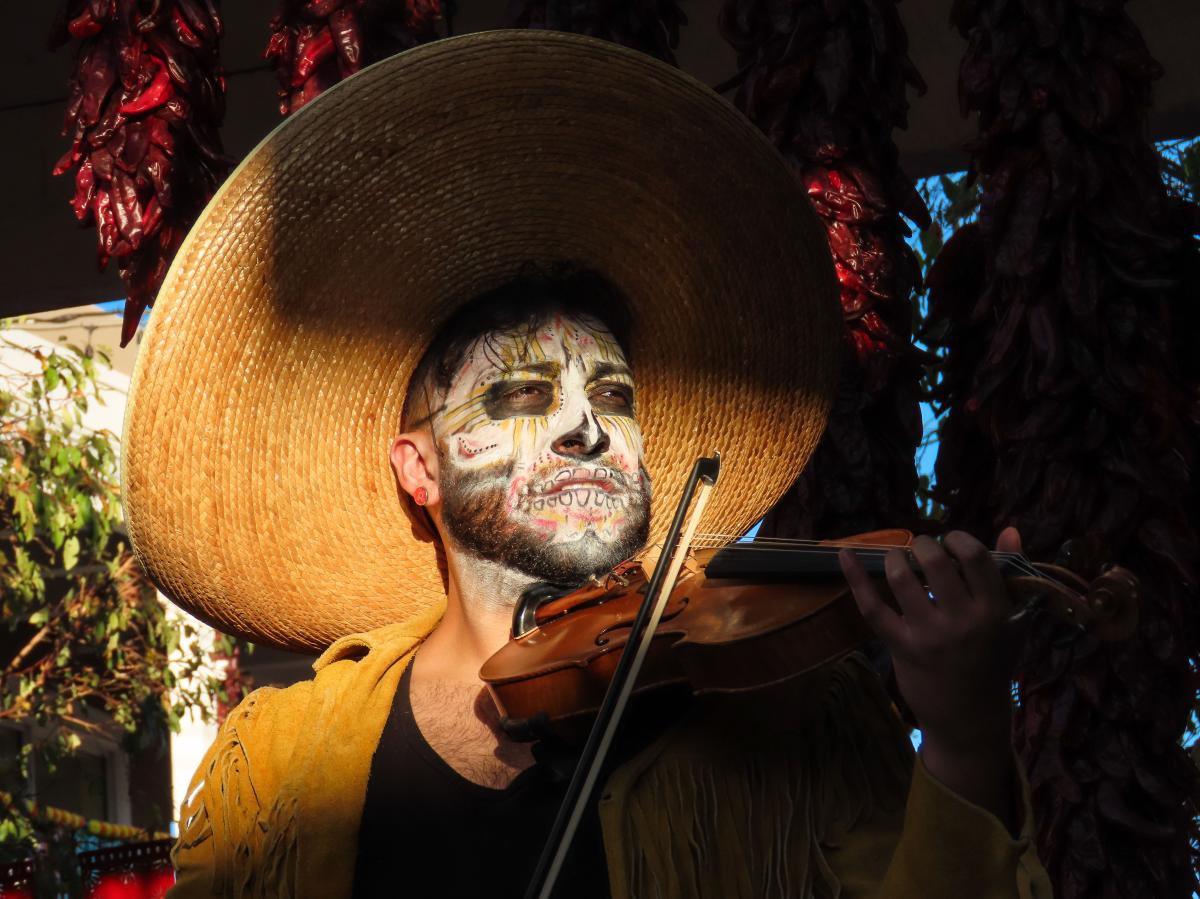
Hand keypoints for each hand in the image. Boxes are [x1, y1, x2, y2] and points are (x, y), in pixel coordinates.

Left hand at [838, 528, 1023, 826]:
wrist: (970, 717)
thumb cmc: (994, 662)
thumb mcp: (1014, 621)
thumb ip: (1010, 574)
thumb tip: (1010, 529)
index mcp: (995, 611)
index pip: (975, 557)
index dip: (958, 539)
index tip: (951, 542)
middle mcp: (962, 621)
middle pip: (934, 561)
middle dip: (924, 545)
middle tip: (922, 549)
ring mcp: (929, 635)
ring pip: (902, 578)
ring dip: (896, 558)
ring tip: (899, 558)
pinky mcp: (901, 647)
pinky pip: (872, 607)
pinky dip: (856, 578)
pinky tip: (843, 555)